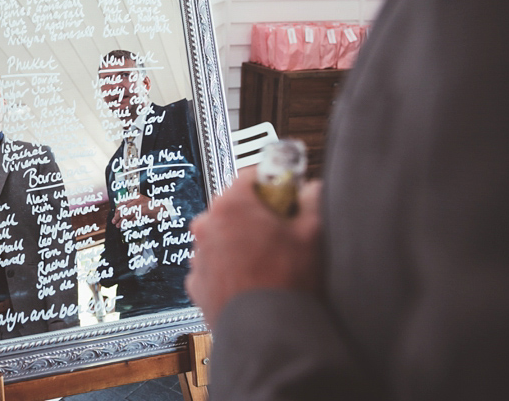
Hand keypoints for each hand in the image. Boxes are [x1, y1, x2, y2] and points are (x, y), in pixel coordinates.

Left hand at [112, 194, 163, 226]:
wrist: (164, 209)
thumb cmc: (153, 207)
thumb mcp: (142, 202)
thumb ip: (133, 205)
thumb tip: (122, 212)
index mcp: (135, 196)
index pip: (122, 202)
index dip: (117, 210)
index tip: (116, 214)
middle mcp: (136, 200)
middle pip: (123, 209)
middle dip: (117, 216)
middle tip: (114, 221)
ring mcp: (139, 206)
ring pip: (126, 215)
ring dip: (121, 221)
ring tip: (118, 225)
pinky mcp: (142, 213)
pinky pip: (132, 220)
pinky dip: (128, 224)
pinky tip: (125, 226)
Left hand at [185, 167, 322, 329]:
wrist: (266, 332)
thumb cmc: (284, 283)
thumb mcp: (311, 233)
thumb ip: (312, 201)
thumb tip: (312, 189)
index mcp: (231, 205)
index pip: (250, 176)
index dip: (272, 183)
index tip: (283, 192)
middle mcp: (207, 226)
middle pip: (233, 206)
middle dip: (255, 214)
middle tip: (279, 231)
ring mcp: (199, 254)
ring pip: (221, 236)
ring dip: (240, 242)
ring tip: (266, 260)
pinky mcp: (197, 281)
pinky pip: (214, 264)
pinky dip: (229, 267)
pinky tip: (251, 279)